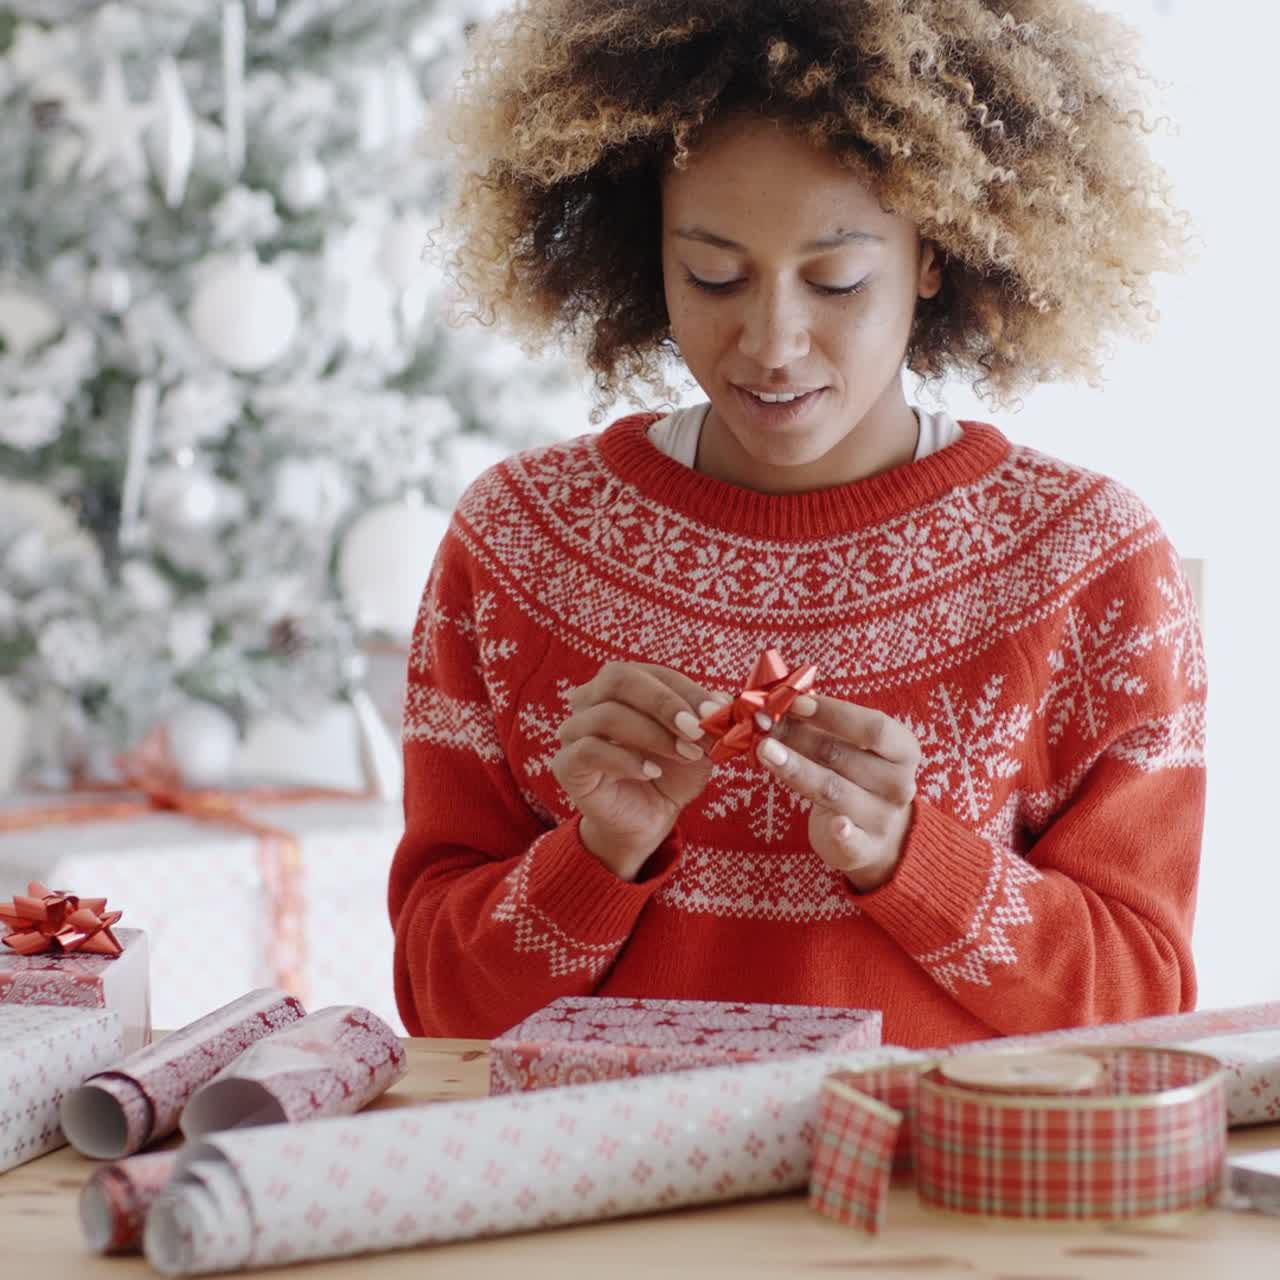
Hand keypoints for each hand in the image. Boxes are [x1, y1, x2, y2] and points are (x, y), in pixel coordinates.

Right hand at [552, 662, 729, 881]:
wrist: (646, 819)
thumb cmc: (670, 774)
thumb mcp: (698, 745)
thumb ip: (707, 721)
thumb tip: (721, 701)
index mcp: (623, 686)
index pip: (652, 672)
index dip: (686, 690)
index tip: (716, 713)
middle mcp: (591, 700)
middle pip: (618, 679)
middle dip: (663, 703)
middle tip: (695, 728)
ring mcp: (573, 731)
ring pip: (605, 715)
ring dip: (652, 734)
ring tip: (684, 754)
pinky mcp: (565, 765)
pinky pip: (589, 751)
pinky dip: (625, 760)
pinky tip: (650, 772)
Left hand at [755, 696, 920, 891]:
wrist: (884, 837)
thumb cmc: (861, 779)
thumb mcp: (855, 749)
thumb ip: (825, 727)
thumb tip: (781, 700)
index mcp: (904, 751)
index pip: (873, 727)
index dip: (832, 713)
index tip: (795, 702)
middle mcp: (898, 784)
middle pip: (843, 755)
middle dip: (799, 736)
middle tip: (764, 722)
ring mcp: (883, 818)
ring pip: (834, 790)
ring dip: (796, 768)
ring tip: (765, 749)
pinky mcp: (865, 849)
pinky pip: (853, 841)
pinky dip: (844, 834)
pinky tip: (832, 825)